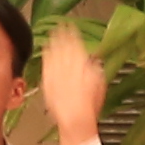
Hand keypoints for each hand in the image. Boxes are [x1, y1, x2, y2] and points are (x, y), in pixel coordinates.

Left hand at [39, 21, 103, 144]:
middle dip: (61, 35)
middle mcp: (68, 69)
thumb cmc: (90, 105)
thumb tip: (92, 60)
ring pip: (54, 55)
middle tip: (59, 25)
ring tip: (51, 35)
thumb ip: (94, 69)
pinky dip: (45, 57)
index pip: (76, 46)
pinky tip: (44, 52)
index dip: (72, 34)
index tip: (70, 26)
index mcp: (81, 67)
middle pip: (63, 48)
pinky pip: (46, 66)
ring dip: (52, 43)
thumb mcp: (99, 83)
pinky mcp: (48, 83)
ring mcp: (56, 75)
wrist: (75, 119)